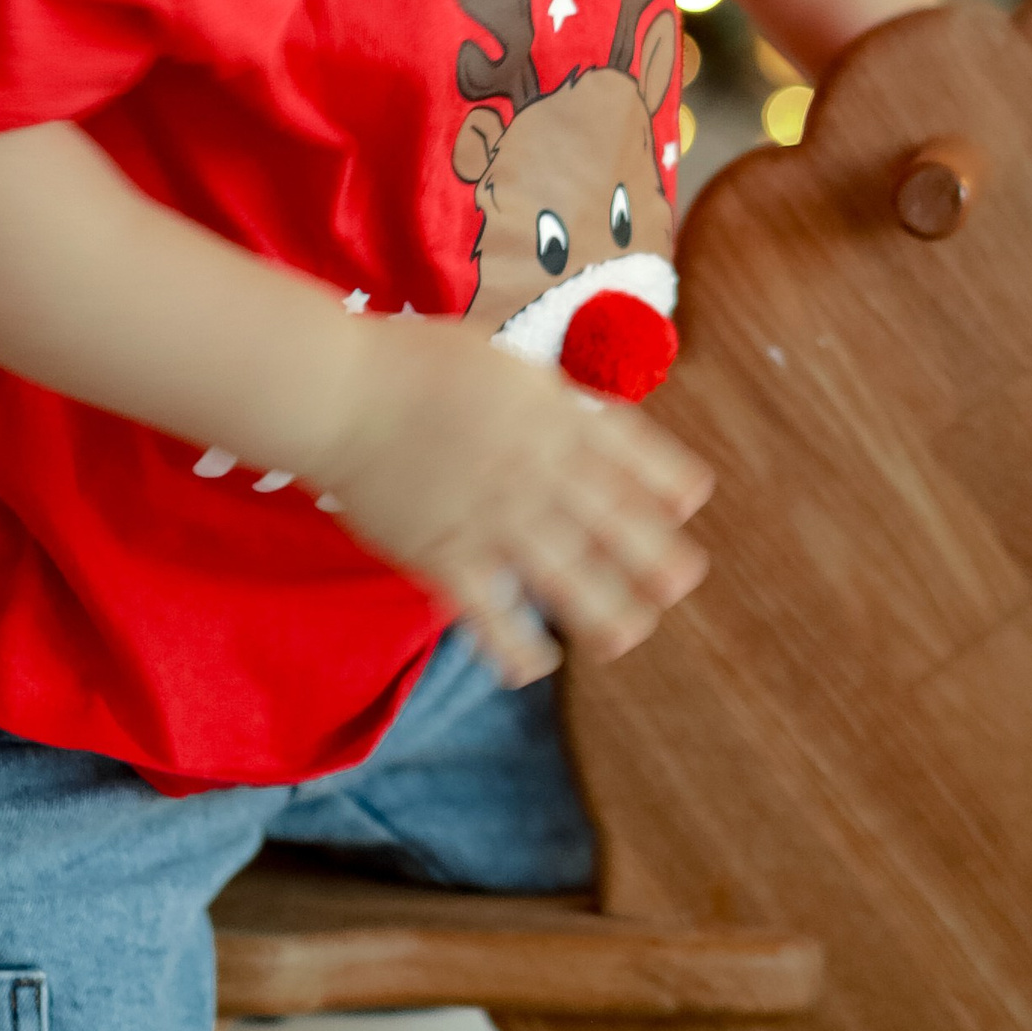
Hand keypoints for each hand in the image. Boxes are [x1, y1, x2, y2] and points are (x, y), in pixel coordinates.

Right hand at [306, 315, 712, 684]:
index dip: (665, 478)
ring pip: (566, 575)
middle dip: (653, 555)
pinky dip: (516, 646)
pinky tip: (538, 668)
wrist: (339, 392)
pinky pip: (491, 614)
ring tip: (627, 636)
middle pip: (612, 519)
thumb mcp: (499, 363)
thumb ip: (546, 398)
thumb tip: (586, 418)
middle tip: (681, 582)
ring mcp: (492, 516)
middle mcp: (534, 467)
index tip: (692, 502)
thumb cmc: (413, 364)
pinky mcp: (445, 556)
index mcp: (549, 414)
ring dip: (603, 610)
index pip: (628, 448)